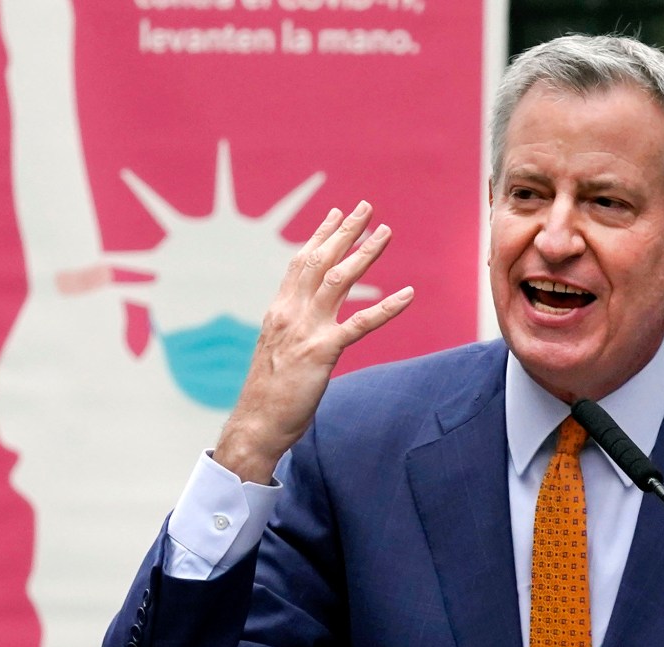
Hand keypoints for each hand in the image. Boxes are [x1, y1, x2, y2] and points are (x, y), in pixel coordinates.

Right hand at [214, 201, 412, 482]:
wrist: (255, 423)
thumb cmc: (269, 392)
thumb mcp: (280, 350)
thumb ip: (296, 326)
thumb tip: (313, 312)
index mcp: (279, 311)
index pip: (301, 263)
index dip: (321, 236)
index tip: (337, 214)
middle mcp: (290, 313)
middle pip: (320, 261)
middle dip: (345, 231)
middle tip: (365, 207)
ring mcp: (306, 330)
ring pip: (339, 281)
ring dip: (365, 254)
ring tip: (385, 233)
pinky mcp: (322, 352)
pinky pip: (360, 324)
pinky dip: (386, 307)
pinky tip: (408, 294)